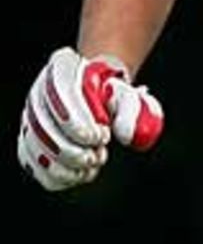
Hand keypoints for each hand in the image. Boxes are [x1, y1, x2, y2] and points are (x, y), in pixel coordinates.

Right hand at [17, 45, 163, 190]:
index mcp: (62, 67)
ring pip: (35, 149)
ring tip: (92, 162)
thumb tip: (126, 136)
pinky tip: (81, 172)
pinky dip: (60, 176)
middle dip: (73, 151)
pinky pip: (33, 165)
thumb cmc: (112, 96)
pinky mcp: (29, 140)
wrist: (99, 98)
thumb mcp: (128, 97)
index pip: (59, 91)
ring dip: (67, 166)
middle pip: (41, 126)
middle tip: (99, 155)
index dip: (77, 121)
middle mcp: (39, 91)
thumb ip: (132, 112)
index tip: (102, 137)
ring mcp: (29, 117)